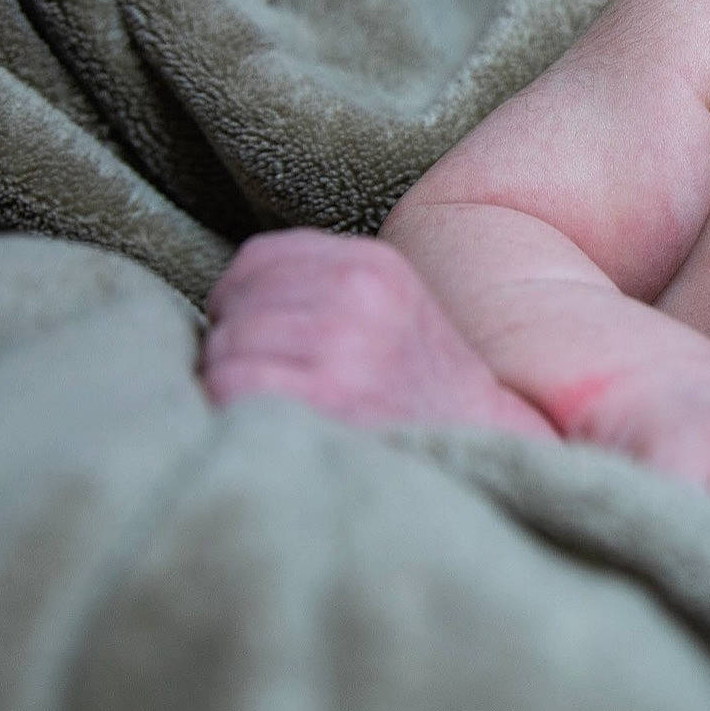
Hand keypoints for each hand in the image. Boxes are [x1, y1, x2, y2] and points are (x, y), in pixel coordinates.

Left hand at [201, 229, 557, 438]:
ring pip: (225, 349)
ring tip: (286, 408)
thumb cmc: (423, 391)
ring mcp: (340, 346)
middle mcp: (356, 296)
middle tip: (282, 384)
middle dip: (240, 347)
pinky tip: (279, 427)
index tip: (265, 337)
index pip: (259, 260)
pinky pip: (228, 387)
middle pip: (236, 308)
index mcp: (374, 266)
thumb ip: (322, 289)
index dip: (244, 301)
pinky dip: (235, 412)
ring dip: (236, 384)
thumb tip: (222, 309)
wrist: (486, 450)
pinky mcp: (322, 397)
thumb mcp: (390, 311)